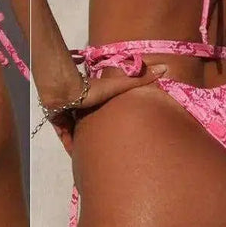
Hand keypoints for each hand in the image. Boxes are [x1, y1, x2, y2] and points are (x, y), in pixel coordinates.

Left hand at [50, 63, 166, 154]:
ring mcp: (69, 116)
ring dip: (82, 142)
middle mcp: (82, 107)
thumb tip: (165, 66)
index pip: (101, 109)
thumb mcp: (120, 85)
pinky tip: (79, 160)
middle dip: (94, 131)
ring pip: (76, 132)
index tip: (116, 127)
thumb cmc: (92, 89)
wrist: (65, 92)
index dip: (106, 117)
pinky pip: (66, 139)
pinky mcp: (60, 124)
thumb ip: (140, 80)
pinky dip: (71, 147)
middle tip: (105, 146)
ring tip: (93, 157)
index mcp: (95, 99)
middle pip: (88, 122)